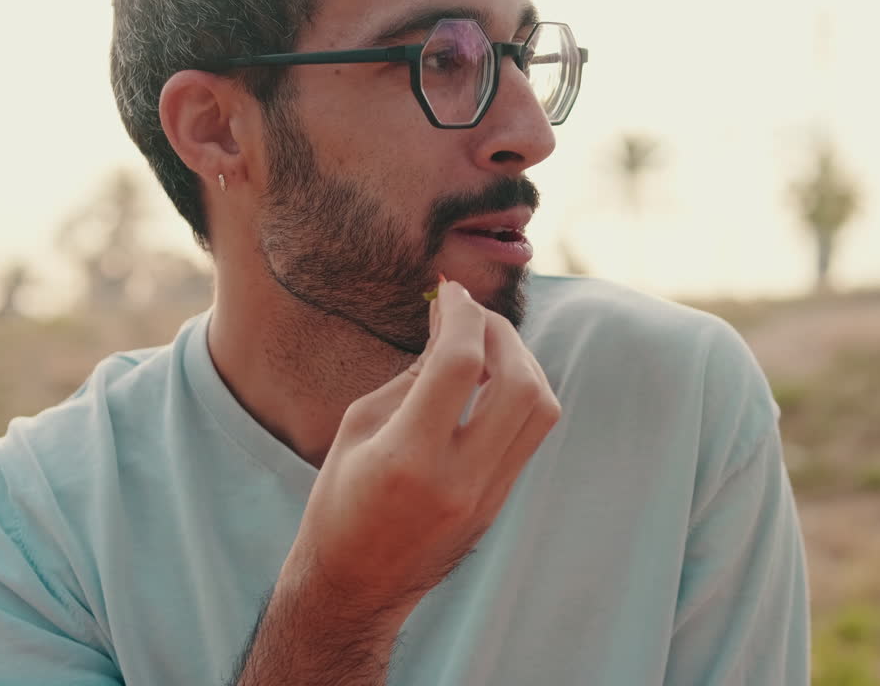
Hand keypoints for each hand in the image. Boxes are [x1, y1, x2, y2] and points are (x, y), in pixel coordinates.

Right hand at [284, 279, 561, 620]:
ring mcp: (487, 496)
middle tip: (471, 315)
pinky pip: (529, 434)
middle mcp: (459, 479)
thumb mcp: (359, 427)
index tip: (449, 293)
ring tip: (484, 346)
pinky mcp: (499, 503)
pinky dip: (518, 394)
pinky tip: (488, 380)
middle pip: (519, 383)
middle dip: (500, 333)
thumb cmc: (339, 501)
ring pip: (541, 409)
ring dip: (521, 363)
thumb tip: (454, 328)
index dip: (462, 315)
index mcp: (408, 457)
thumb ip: (414, 376)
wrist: (354, 587)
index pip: (459, 365)